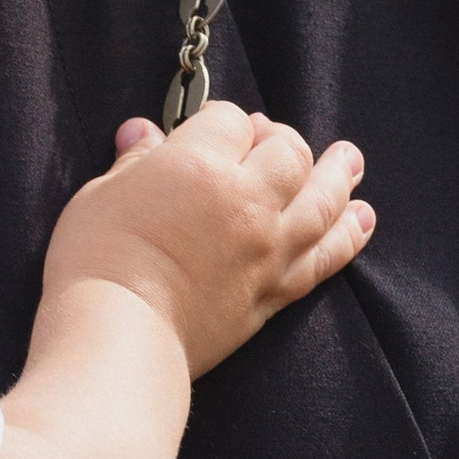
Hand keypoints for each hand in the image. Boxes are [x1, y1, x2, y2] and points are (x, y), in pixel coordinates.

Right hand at [41, 96, 369, 376]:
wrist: (119, 337)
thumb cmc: (96, 262)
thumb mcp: (101, 196)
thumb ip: (133, 163)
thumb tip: (141, 134)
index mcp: (201, 166)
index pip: (230, 120)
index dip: (219, 121)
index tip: (206, 131)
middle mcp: (247, 203)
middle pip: (288, 153)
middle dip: (280, 139)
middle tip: (269, 139)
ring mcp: (268, 249)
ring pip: (322, 200)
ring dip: (339, 175)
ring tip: (351, 160)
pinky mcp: (274, 292)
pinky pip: (325, 256)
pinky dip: (348, 235)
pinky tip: (362, 218)